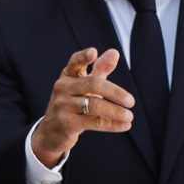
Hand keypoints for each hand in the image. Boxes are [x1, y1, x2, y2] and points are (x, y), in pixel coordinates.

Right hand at [31, 47, 133, 166]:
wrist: (52, 131)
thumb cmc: (72, 104)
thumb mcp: (84, 86)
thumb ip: (100, 69)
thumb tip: (114, 52)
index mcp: (67, 76)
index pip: (75, 62)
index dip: (83, 57)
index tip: (94, 52)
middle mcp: (62, 88)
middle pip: (92, 84)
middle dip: (115, 92)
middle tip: (131, 101)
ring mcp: (63, 105)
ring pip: (95, 105)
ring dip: (116, 111)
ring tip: (130, 116)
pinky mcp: (67, 123)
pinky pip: (94, 122)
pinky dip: (112, 124)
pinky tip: (125, 125)